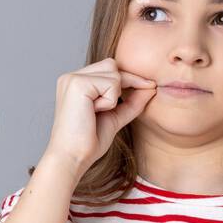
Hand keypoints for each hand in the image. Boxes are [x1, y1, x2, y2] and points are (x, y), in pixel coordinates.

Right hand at [46, 58, 154, 176]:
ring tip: (96, 112)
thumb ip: (131, 102)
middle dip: (123, 84)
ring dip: (113, 96)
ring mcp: (72, 78)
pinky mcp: (77, 84)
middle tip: (111, 107)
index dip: (129, 78)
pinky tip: (93, 112)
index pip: (109, 68)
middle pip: (112, 65)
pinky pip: (111, 84)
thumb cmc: (88, 142)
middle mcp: (71, 76)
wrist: (73, 157)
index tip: (150, 86)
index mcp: (75, 82)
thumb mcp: (114, 117)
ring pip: (114, 73)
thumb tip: (151, 87)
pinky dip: (109, 101)